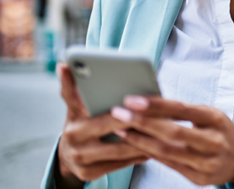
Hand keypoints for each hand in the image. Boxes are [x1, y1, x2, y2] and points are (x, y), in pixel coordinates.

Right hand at [55, 64, 149, 187]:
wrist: (69, 157)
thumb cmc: (82, 123)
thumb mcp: (77, 106)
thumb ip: (75, 88)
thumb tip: (63, 65)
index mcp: (73, 116)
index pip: (80, 99)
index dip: (90, 89)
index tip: (117, 89)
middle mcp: (73, 137)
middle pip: (112, 124)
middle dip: (136, 117)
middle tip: (159, 110)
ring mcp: (81, 158)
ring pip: (120, 148)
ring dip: (144, 139)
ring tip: (165, 129)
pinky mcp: (89, 173)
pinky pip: (121, 163)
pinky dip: (139, 155)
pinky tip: (155, 147)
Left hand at [110, 96, 233, 186]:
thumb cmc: (220, 130)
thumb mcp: (210, 115)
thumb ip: (184, 111)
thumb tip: (149, 103)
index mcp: (216, 119)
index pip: (182, 110)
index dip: (156, 105)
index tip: (132, 100)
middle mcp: (213, 141)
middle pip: (172, 132)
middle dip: (142, 122)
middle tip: (118, 114)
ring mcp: (207, 162)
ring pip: (167, 152)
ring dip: (140, 141)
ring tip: (121, 130)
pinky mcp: (200, 178)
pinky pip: (169, 165)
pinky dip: (151, 155)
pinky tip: (136, 146)